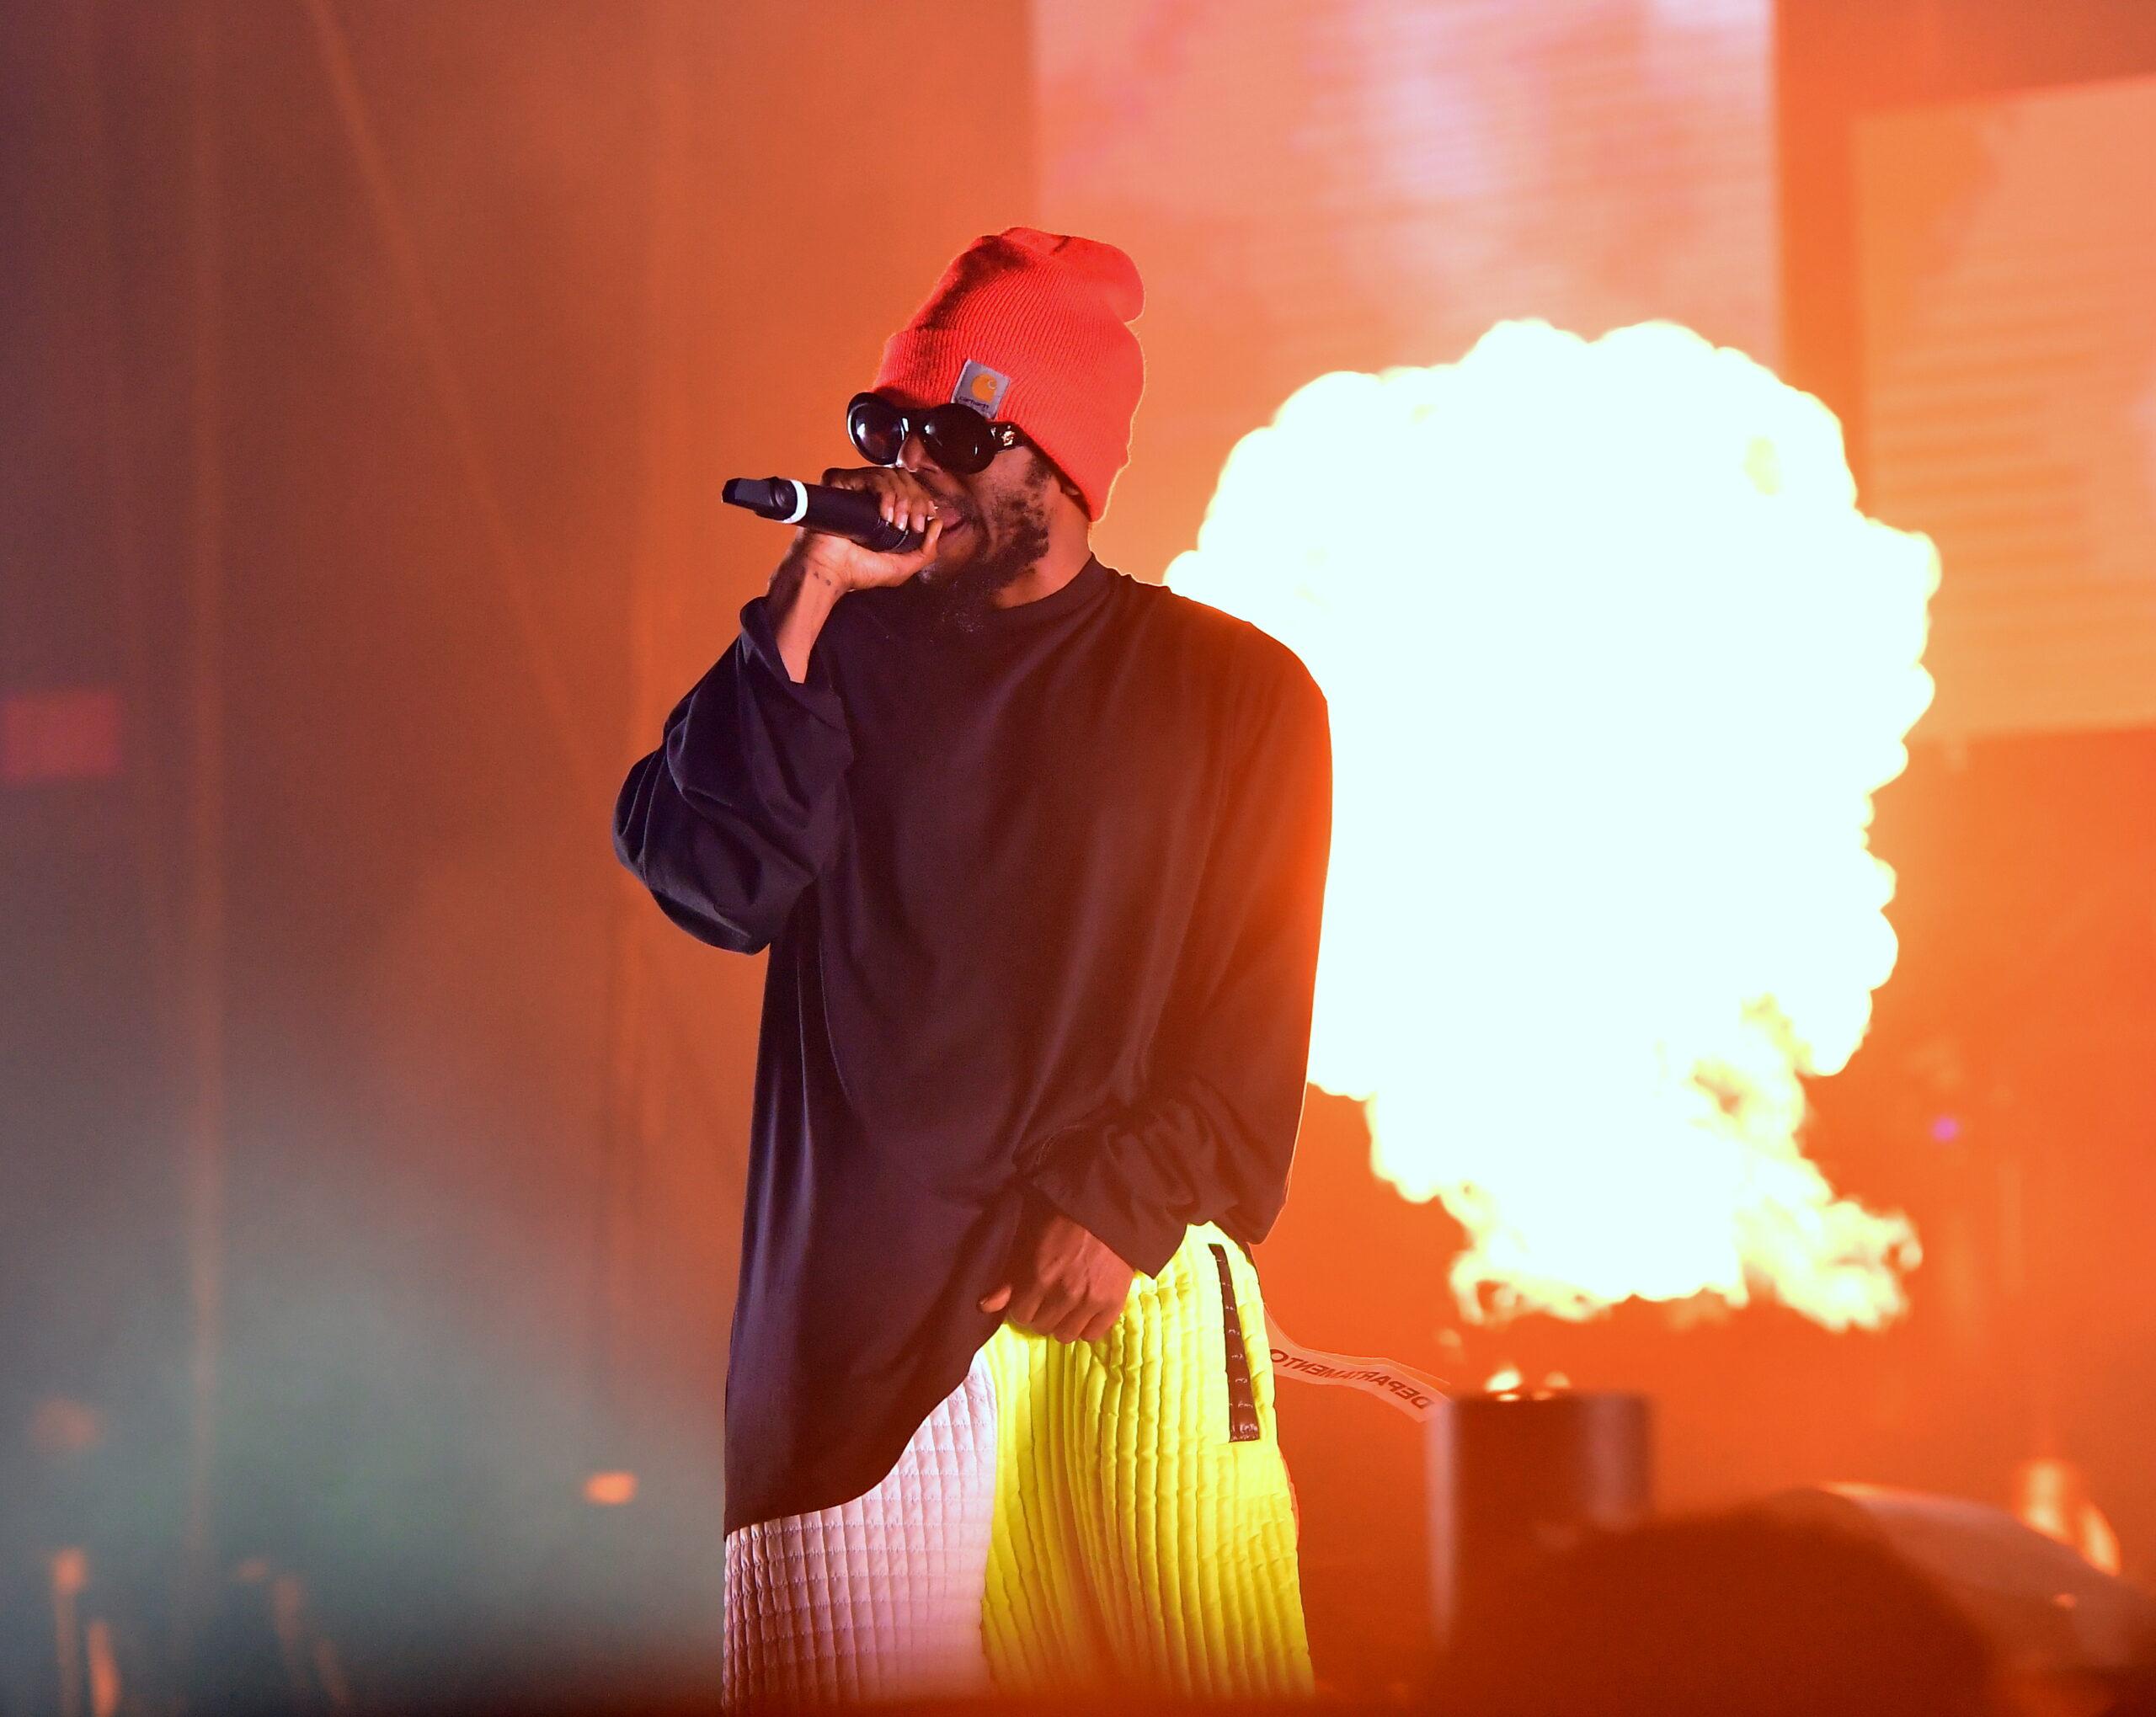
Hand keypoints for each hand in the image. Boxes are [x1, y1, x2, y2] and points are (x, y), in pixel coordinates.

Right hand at [790, 463, 950, 592]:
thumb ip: (926, 550)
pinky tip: (885, 515)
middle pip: (904, 478)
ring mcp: (854, 486)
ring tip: (898, 524)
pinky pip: (873, 476)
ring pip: (891, 475)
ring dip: (902, 499)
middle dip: (916, 501)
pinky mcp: (841, 481)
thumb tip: (938, 523)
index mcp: (882, 507)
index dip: (922, 501)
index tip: (923, 523)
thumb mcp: (902, 567)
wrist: (829, 571)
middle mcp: (868, 493)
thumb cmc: (857, 571)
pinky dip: (886, 494)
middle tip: (913, 526)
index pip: (910, 489)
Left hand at [979, 1194, 1135, 1342]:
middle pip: (1042, 1326)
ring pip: (1065, 1335)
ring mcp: (1091, 1300)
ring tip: (1066, 1307)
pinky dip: (1086, 1327)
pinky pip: (1093, 1334)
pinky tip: (1084, 1313)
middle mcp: (1064, 1294)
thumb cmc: (1060, 1216)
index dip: (1022, 1305)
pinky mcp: (1114, 1302)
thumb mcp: (1027, 1239)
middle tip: (1048, 1299)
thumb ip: (1009, 1276)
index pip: (1021, 1315)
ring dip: (1062, 1323)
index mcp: (1039, 1277)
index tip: (1030, 1295)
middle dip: (1040, 1314)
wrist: (1104, 1206)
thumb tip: (986, 1306)